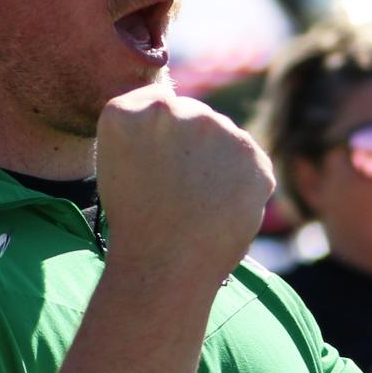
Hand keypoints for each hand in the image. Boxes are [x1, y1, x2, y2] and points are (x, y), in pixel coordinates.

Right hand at [96, 89, 274, 289]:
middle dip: (192, 148)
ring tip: (199, 204)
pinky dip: (242, 184)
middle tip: (179, 190)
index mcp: (130, 111)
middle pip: (194, 117)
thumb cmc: (136, 222)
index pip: (157, 106)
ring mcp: (218, 128)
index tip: (155, 167)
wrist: (166, 265)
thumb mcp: (119, 164)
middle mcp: (175, 109)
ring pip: (224, 139)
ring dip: (218, 164)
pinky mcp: (252, 154)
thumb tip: (181, 115)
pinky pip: (249, 164)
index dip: (160, 141)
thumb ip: (148, 131)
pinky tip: (221, 208)